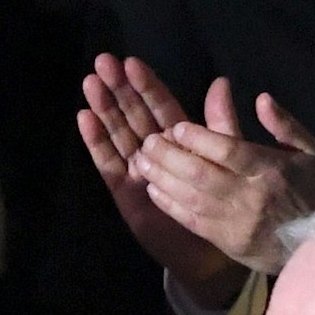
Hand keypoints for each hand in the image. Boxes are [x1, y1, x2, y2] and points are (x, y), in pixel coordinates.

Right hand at [79, 54, 245, 306]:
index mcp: (178, 143)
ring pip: (117, 135)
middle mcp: (153, 153)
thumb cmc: (223, 206)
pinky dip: (97, 142)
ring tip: (90, 84)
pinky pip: (108, 164)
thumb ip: (220, 124)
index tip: (132, 61)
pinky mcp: (124, 193)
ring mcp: (135, 172)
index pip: (158, 107)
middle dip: (118, 89)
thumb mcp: (229, 158)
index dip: (146, 85)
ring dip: (104, 109)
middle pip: (132, 116)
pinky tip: (86, 119)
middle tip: (102, 62)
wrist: (210, 253)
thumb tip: (221, 82)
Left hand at [132, 79, 314, 278]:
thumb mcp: (310, 152)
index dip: (199, 138)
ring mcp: (233, 220)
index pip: (229, 151)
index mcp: (271, 170)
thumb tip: (261, 98)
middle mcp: (248, 195)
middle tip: (149, 141)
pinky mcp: (222, 239)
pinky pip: (189, 219)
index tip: (177, 127)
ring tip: (143, 160)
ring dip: (161, 177)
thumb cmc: (314, 191)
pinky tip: (152, 188)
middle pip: (200, 173)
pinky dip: (168, 203)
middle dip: (169, 155)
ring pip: (189, 196)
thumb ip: (285, 125)